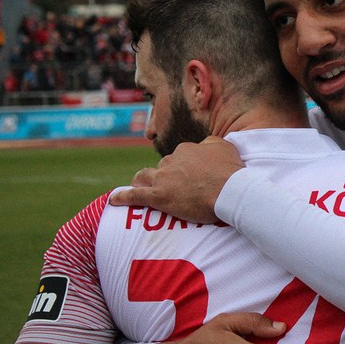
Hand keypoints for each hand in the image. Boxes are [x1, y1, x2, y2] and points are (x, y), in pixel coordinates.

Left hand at [110, 136, 243, 223]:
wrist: (229, 190)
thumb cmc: (230, 170)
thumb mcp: (224, 146)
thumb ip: (210, 143)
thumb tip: (204, 145)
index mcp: (185, 149)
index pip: (179, 156)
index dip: (184, 167)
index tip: (192, 176)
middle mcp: (171, 160)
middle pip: (162, 167)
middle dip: (165, 175)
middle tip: (175, 187)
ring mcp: (163, 178)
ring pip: (144, 177)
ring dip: (141, 181)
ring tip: (140, 187)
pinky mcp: (158, 196)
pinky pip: (134, 196)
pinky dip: (123, 197)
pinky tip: (114, 200)